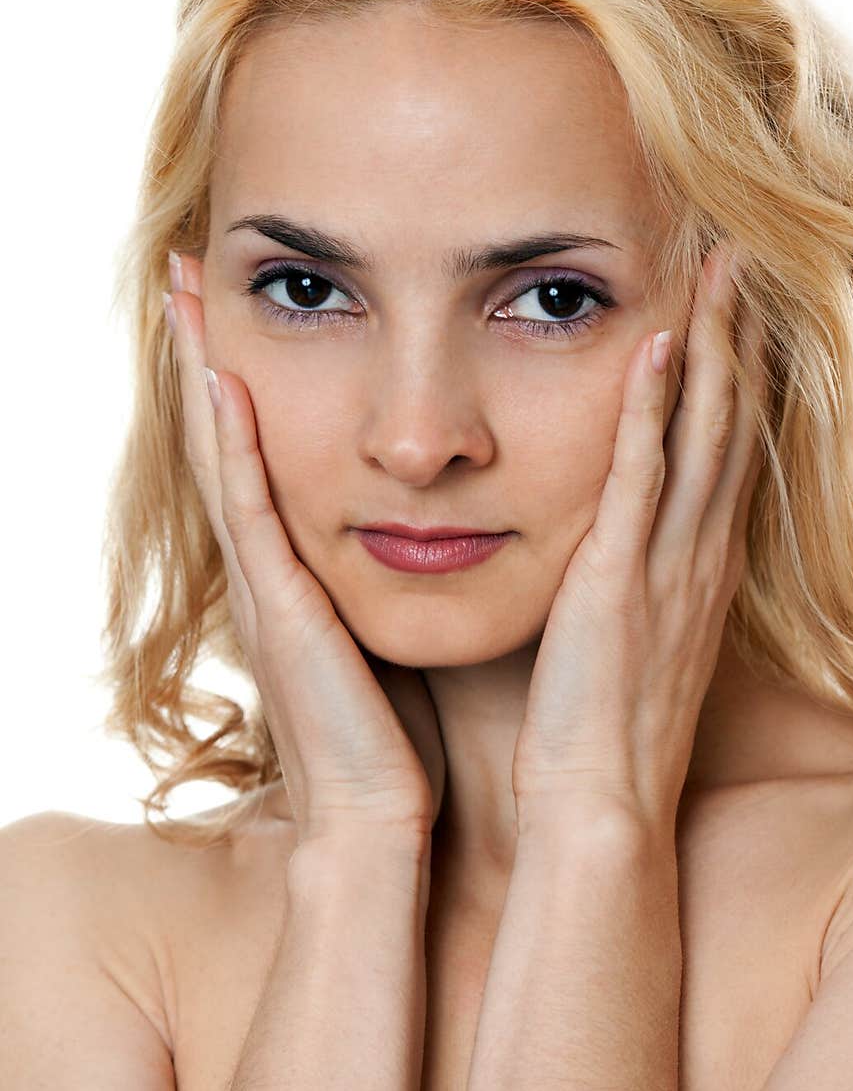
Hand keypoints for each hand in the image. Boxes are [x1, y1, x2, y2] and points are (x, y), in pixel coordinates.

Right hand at [165, 265, 444, 843]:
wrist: (377, 820)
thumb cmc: (391, 734)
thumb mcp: (383, 632)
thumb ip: (385, 574)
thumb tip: (428, 519)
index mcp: (295, 570)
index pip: (258, 453)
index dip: (237, 379)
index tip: (232, 304)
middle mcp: (266, 568)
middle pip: (224, 439)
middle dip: (203, 353)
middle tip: (186, 270)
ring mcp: (265, 587)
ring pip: (222, 459)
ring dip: (201, 374)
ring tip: (185, 295)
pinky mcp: (280, 612)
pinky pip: (251, 513)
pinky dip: (233, 447)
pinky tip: (225, 383)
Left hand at [511, 244, 766, 832]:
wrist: (602, 803)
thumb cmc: (605, 731)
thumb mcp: (634, 644)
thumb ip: (635, 587)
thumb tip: (618, 552)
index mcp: (698, 571)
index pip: (726, 455)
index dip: (736, 380)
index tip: (733, 317)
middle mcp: (700, 556)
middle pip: (731, 425)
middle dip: (737, 340)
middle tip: (739, 263)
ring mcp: (668, 564)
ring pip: (703, 435)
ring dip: (711, 348)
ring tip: (716, 274)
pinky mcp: (620, 577)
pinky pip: (643, 475)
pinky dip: (653, 408)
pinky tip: (657, 346)